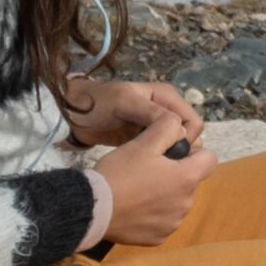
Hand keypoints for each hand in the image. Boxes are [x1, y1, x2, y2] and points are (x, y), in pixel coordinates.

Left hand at [59, 73, 197, 156]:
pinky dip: (158, 160)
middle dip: (179, 150)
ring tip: (151, 167)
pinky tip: (146, 168)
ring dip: (169, 157)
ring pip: (176, 147)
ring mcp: (156, 127)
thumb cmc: (98, 103)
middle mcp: (166, 111)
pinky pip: (162, 152)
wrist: (72, 114)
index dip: (186, 139)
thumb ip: (151, 112)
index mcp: (167, 97)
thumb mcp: (124, 102)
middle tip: (160, 164)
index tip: (169, 153)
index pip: (193, 122)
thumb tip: (178, 129)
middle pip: (188, 136)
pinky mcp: (145, 140)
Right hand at [99, 129, 205, 248]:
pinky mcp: (158, 238)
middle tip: (147, 170)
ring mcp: (173, 224)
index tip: (171, 152)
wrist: (92, 209)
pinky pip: (163, 221)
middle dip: (175, 174)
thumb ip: (168, 127)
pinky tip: (134, 208)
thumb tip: (181, 128)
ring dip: (165, 194)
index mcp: (187, 178)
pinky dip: (153, 214)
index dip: (193, 152)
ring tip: (138, 189)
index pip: (210, 159)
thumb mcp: (143, 142)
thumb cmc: (119, 173)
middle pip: (191, 181)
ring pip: (177, 202)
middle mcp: (186, 204)